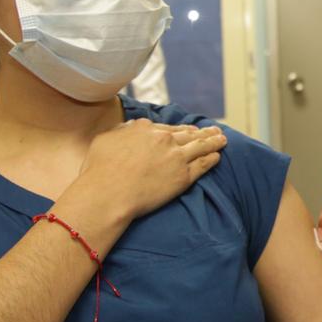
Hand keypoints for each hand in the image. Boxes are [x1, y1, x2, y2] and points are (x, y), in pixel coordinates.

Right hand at [76, 121, 226, 221]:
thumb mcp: (105, 139)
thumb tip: (131, 127)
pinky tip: (218, 156)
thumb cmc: (99, 170)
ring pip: (200, 146)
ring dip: (213, 141)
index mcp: (145, 129)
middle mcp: (163, 139)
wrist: (108, 193)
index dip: (181, 129)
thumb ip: (122, 131)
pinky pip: (203, 164)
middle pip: (188, 134)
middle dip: (203, 132)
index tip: (189, 129)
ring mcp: (176, 157)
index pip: (168, 128)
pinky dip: (212, 158)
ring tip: (222, 139)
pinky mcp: (183, 176)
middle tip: (215, 130)